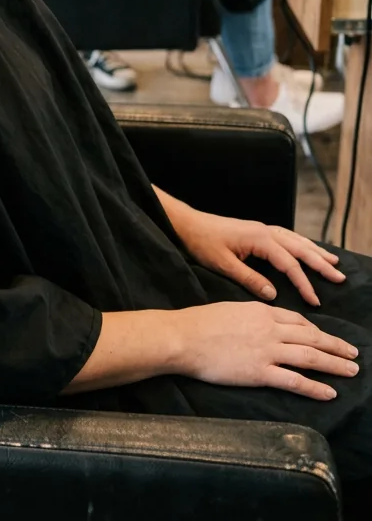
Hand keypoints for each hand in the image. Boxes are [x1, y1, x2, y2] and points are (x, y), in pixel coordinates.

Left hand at [172, 208, 346, 306]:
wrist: (187, 224)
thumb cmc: (202, 243)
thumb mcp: (223, 265)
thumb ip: (249, 279)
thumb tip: (273, 295)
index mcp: (259, 239)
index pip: (289, 263)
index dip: (303, 283)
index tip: (316, 301)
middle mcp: (264, 231)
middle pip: (299, 248)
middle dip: (320, 263)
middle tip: (339, 277)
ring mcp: (261, 229)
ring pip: (295, 240)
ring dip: (314, 251)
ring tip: (332, 262)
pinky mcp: (256, 231)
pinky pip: (286, 237)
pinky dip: (301, 244)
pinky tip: (307, 250)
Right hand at [176, 302, 358, 400]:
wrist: (184, 337)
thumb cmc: (200, 322)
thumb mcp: (231, 309)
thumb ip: (252, 316)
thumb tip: (262, 321)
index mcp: (261, 311)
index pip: (298, 320)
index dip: (317, 330)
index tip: (327, 338)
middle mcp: (270, 329)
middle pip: (311, 337)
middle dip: (335, 346)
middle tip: (353, 354)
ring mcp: (267, 351)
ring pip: (310, 357)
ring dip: (334, 364)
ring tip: (351, 370)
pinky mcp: (260, 373)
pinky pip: (295, 381)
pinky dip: (315, 387)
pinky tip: (330, 393)